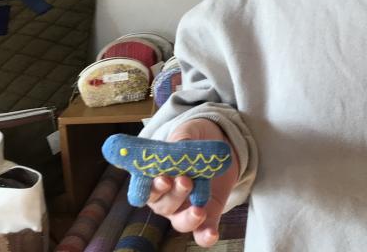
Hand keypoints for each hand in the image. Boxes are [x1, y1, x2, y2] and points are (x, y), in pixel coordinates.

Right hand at [146, 118, 238, 247]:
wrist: (221, 142)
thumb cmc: (194, 138)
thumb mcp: (188, 131)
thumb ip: (181, 138)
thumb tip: (179, 143)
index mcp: (155, 178)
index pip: (145, 189)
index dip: (150, 188)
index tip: (162, 180)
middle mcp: (167, 198)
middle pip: (163, 205)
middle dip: (173, 195)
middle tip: (185, 180)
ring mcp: (186, 208)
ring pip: (180, 222)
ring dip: (188, 218)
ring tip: (199, 209)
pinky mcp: (208, 213)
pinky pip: (203, 230)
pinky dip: (205, 235)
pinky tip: (211, 234)